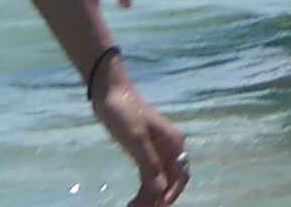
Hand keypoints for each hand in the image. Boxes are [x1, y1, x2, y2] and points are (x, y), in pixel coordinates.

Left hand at [88, 58, 191, 206]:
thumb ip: (150, 166)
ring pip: (159, 180)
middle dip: (160, 199)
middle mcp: (170, 148)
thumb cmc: (124, 113)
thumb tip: (159, 192)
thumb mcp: (137, 141)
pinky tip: (134, 199)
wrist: (110, 94)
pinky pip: (148, 175)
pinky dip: (143, 189)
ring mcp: (157, 149)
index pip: (180, 177)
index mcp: (174, 143)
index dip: (170, 196)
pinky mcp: (143, 150)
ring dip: (150, 197)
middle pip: (172, 181)